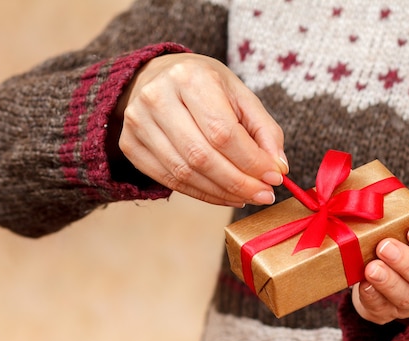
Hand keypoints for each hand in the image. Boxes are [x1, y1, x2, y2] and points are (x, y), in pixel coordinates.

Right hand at [114, 53, 287, 206]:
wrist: (155, 76)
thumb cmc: (204, 86)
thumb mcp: (239, 95)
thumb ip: (264, 130)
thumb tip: (278, 168)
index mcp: (189, 77)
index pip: (223, 132)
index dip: (251, 161)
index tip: (274, 178)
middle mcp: (157, 97)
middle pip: (202, 156)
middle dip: (239, 183)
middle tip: (263, 194)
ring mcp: (137, 122)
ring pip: (184, 173)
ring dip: (221, 193)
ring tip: (246, 196)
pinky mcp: (130, 145)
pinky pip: (169, 181)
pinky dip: (202, 194)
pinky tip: (223, 194)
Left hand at [351, 220, 408, 324]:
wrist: (379, 260)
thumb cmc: (398, 233)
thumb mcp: (408, 221)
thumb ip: (402, 214)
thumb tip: (372, 197)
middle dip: (407, 263)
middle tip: (385, 246)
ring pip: (406, 297)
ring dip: (388, 282)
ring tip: (371, 267)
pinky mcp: (388, 312)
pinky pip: (382, 309)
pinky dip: (372, 297)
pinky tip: (363, 284)